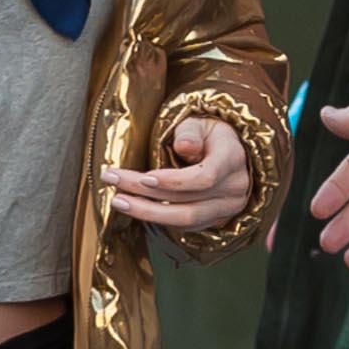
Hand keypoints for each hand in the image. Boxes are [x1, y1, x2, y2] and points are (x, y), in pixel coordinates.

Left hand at [106, 113, 252, 234]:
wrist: (230, 150)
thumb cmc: (209, 133)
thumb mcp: (200, 123)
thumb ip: (190, 132)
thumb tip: (183, 145)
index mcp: (232, 159)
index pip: (205, 178)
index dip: (173, 181)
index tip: (144, 178)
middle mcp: (234, 189)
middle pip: (188, 204)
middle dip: (147, 199)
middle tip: (114, 185)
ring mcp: (227, 208)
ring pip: (185, 220)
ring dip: (148, 214)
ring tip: (119, 201)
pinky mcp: (216, 219)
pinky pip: (185, 226)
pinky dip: (159, 218)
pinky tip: (136, 207)